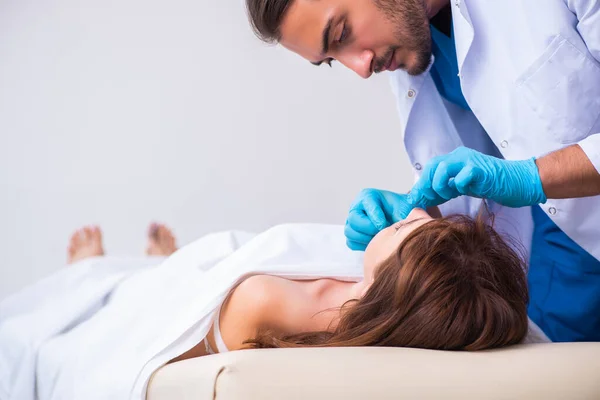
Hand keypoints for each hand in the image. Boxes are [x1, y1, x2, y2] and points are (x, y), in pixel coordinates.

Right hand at [345, 189, 412, 250]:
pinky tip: (375, 242)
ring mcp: (352, 222)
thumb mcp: (408, 204)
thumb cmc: (402, 211)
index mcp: (367, 196)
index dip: (378, 218)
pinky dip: (362, 245)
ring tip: (380, 237)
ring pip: (350, 232)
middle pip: (354, 221)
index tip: (387, 225)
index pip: (367, 207)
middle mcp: (356, 208)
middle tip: (383, 232)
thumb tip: (416, 202)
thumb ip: (413, 201)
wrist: (400, 221)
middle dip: (370, 229)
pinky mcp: (352, 235)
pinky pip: (351, 243)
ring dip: (366, 238)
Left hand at [408, 147, 546, 207]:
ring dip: (439, 185)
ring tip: (445, 195)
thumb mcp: (463, 186)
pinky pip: (461, 177)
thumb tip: (425, 198)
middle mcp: (461, 157)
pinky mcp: (480, 170)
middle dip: (425, 184)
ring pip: (442, 168)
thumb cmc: (493, 185)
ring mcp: (471, 161)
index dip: (421, 183)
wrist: (519, 182)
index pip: (431, 168)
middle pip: (432, 166)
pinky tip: (465, 191)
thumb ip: (446, 188)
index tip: (415, 198)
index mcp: (456, 159)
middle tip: (424, 199)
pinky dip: (458, 186)